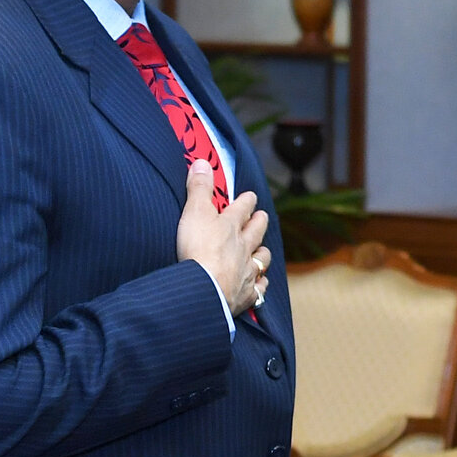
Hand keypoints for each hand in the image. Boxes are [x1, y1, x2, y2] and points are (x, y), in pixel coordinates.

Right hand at [176, 162, 269, 314]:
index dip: (247, 201)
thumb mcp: (193, 212)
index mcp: (231, 226)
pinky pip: (259, 288)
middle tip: (263, 217)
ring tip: (263, 250)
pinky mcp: (245, 294)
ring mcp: (247, 271)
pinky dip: (260, 285)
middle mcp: (244, 247)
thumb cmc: (198, 249)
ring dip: (263, 253)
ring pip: (262, 259)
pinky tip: (260, 284)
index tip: (251, 196)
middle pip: (256, 232)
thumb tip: (202, 162)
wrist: (204, 288)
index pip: (242, 209)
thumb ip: (198, 188)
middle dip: (260, 223)